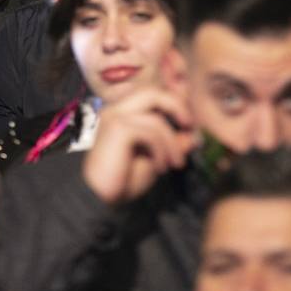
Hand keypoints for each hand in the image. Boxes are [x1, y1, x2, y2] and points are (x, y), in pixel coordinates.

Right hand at [82, 88, 194, 205]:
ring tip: (176, 163)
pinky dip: (161, 150)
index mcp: (122, 113)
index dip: (174, 104)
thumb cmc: (122, 181)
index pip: (151, 95)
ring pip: (155, 117)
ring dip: (171, 142)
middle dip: (177, 107)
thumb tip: (192, 136)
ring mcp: (114, 117)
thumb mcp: (155, 159)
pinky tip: (160, 167)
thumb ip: (171, 144)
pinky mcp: (117, 129)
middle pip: (153, 92)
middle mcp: (115, 110)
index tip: (189, 125)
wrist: (98, 198)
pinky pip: (150, 132)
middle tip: (190, 127)